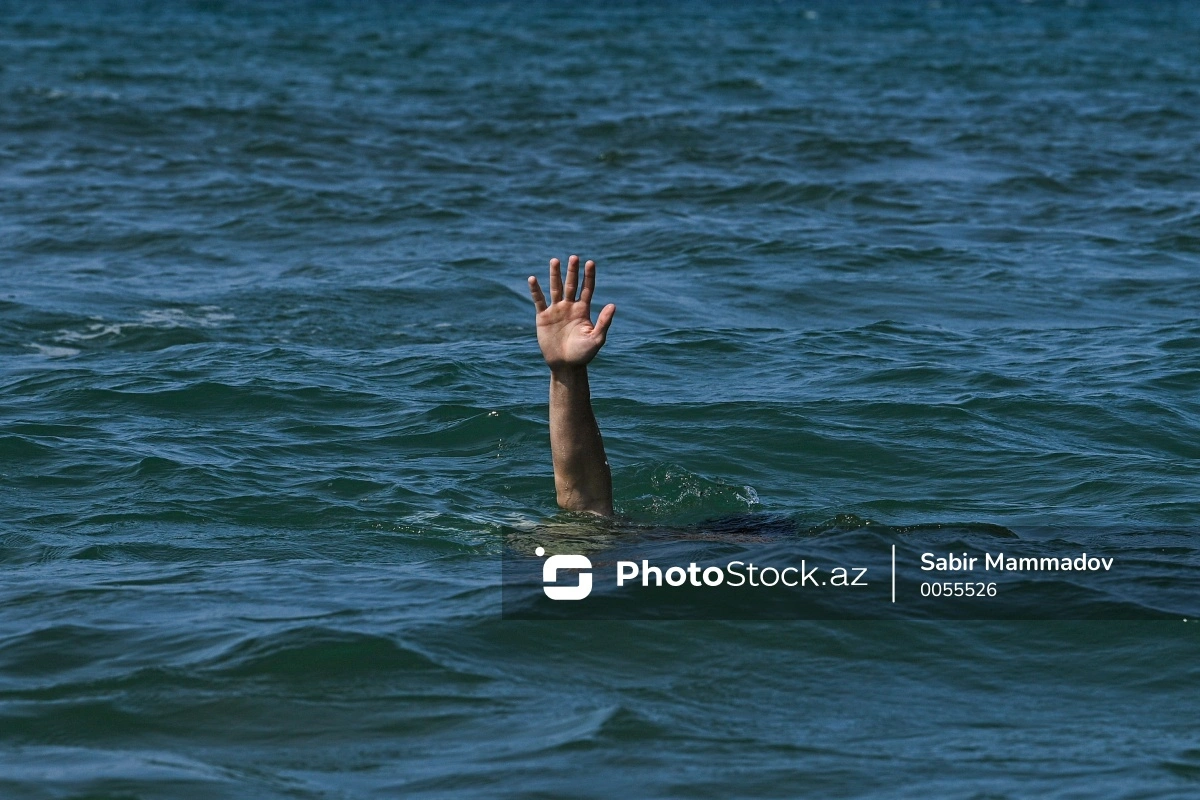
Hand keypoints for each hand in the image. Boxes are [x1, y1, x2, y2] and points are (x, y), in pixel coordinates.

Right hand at [528, 255, 615, 370]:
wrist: (565, 366)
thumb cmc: (583, 354)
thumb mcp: (596, 339)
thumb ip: (604, 322)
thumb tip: (613, 305)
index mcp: (583, 310)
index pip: (587, 289)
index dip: (588, 276)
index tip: (590, 262)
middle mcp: (569, 307)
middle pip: (571, 285)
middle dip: (572, 271)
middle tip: (574, 257)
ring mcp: (556, 311)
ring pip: (555, 288)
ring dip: (554, 275)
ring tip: (555, 260)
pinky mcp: (543, 317)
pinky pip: (539, 301)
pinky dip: (535, 290)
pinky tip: (533, 279)